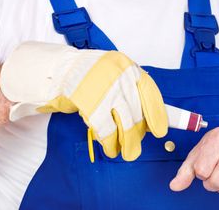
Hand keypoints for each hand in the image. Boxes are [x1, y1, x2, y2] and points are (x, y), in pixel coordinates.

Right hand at [0, 41, 167, 160]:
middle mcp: (120, 76)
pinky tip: (110, 148)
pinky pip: (106, 129)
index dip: (157, 114)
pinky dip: (110, 143)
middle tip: (136, 146)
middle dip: (137, 133)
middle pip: (137, 111)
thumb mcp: (113, 74)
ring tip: (126, 152)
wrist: (58, 70)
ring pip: (125, 123)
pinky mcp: (91, 103)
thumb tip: (148, 117)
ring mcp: (106, 89)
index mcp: (127, 66)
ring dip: (126, 141)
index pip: (150, 92)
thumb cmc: (88, 76)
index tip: (160, 130)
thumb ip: (129, 89)